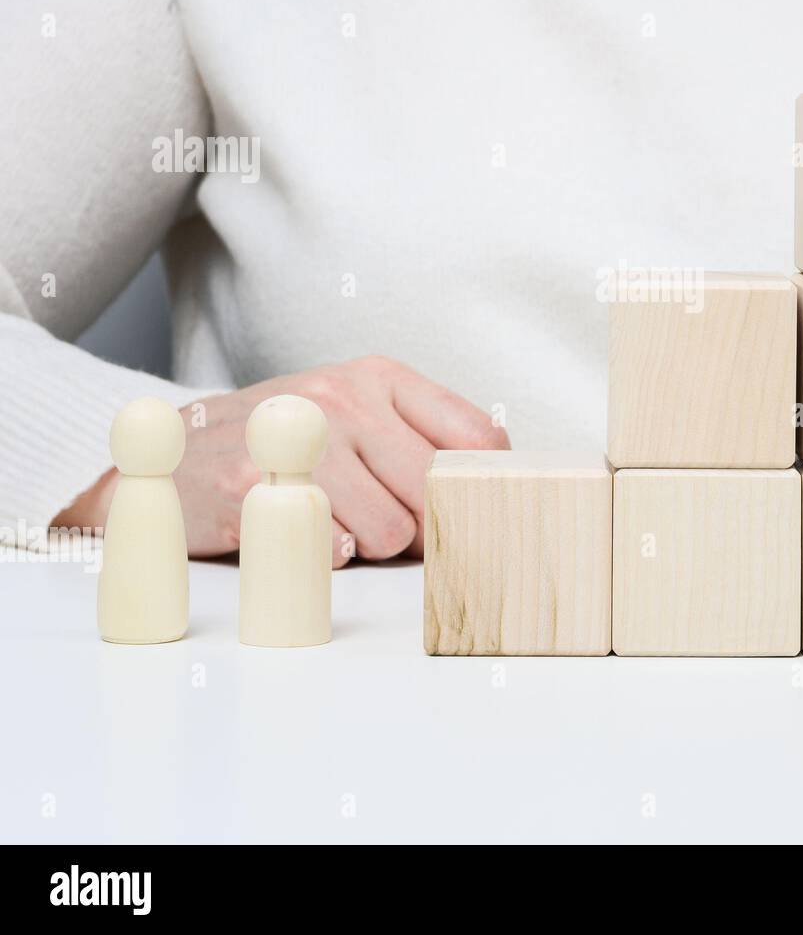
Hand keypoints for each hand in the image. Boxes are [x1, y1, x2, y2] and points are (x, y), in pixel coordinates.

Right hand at [57, 357, 507, 566]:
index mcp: (380, 378)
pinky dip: (322, 557)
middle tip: (391, 528)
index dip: (484, 487)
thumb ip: (424, 442)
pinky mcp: (254, 488)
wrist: (176, 458)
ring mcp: (298, 440)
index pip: (477, 436)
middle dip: (424, 527)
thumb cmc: (285, 443)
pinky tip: (298, 534)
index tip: (474, 512)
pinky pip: (331, 549)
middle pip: (437, 492)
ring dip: (370, 547)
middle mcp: (343, 399)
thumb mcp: (357, 417)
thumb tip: (495, 490)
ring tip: (333, 523)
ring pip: (391, 532)